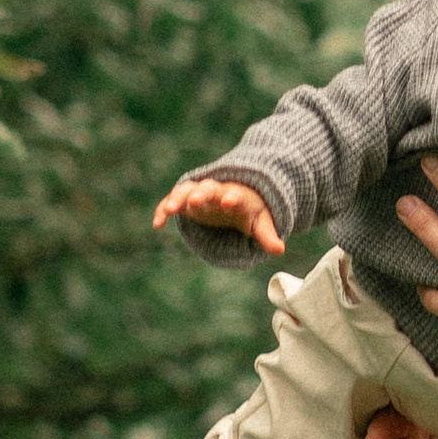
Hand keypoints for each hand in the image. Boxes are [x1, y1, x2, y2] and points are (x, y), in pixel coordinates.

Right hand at [153, 172, 282, 255]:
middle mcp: (215, 191)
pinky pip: (171, 202)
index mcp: (236, 195)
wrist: (234, 199)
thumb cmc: (248, 211)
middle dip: (202, 193)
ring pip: (186, 191)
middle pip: (208, 188)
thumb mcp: (259, 222)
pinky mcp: (185, 202)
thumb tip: (280, 250)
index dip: (232, 197)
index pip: (235, 194)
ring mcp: (198, 194)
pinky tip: (157, 225)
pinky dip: (163, 210)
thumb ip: (267, 235)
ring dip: (177, 198)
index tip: (228, 201)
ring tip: (169, 210)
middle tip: (195, 200)